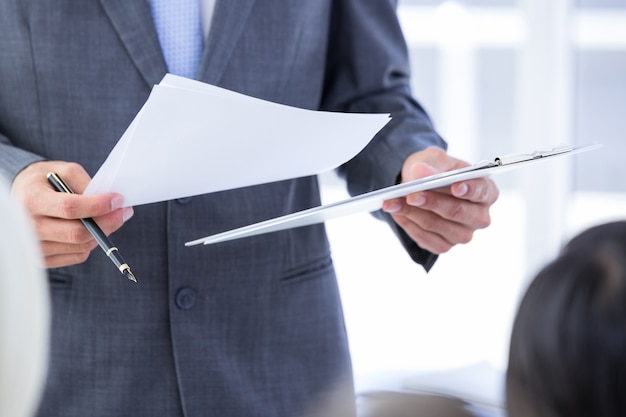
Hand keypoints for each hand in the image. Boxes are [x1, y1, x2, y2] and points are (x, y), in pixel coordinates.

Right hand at [11, 161, 133, 267]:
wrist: (23, 195)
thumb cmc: (46, 181)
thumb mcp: (64, 171)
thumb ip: (86, 183)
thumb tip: (111, 203)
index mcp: (32, 200)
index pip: (69, 208)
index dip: (98, 205)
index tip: (118, 200)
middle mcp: (29, 227)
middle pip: (77, 233)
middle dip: (108, 222)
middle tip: (124, 212)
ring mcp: (35, 247)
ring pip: (81, 246)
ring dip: (103, 233)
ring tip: (111, 218)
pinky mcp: (43, 259)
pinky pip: (77, 256)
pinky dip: (91, 243)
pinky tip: (93, 230)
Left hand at [382, 147, 498, 253]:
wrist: (421, 186)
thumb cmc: (435, 170)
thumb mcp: (434, 159)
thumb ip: (431, 163)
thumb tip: (421, 172)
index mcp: (486, 191)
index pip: (482, 191)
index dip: (469, 189)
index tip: (455, 186)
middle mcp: (479, 216)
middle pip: (458, 212)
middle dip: (432, 202)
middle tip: (411, 194)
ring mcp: (463, 234)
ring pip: (437, 226)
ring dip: (413, 213)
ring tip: (393, 202)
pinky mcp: (445, 245)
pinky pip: (426, 239)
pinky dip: (409, 225)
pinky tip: (397, 213)